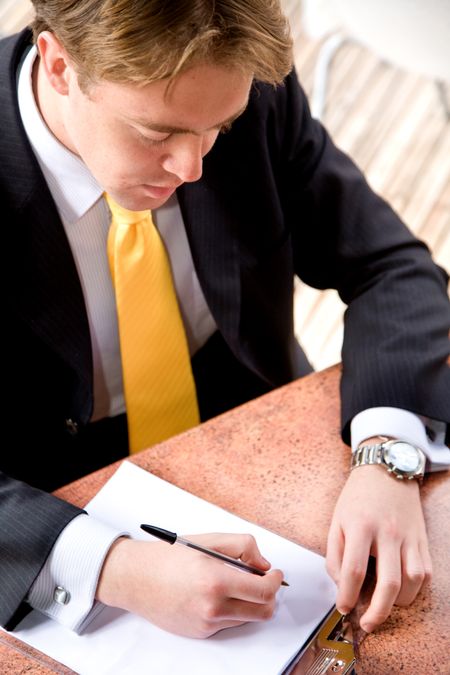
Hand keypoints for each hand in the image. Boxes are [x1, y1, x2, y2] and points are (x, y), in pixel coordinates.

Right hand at [96, 532, 283, 636]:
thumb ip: (243, 547)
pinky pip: (229, 624)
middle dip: (269, 596)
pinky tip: (219, 594)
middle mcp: (213, 607)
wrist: (136, 578)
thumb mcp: (209, 540)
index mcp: (216, 580)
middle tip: (263, 580)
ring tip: (237, 583)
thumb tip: (263, 564)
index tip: (275, 573)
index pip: (264, 591)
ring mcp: (206, 624)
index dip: (276, 581)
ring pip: (247, 619)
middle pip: (262, 612)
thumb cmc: (169, 557)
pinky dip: (232, 610)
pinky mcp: (200, 633)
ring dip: (250, 603)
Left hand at [326, 465, 431, 632]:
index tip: (343, 607)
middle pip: (388, 583)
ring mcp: (408, 536)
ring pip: (412, 581)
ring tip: (384, 605)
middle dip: (377, 612)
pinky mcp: (422, 540)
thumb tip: (341, 585)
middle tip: (366, 623)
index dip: (347, 595)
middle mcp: (387, 532)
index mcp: (360, 526)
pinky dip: (415, 588)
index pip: (354, 570)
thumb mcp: (336, 520)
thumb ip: (334, 554)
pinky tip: (401, 590)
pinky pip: (425, 572)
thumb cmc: (358, 497)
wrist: (386, 471)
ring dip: (398, 602)